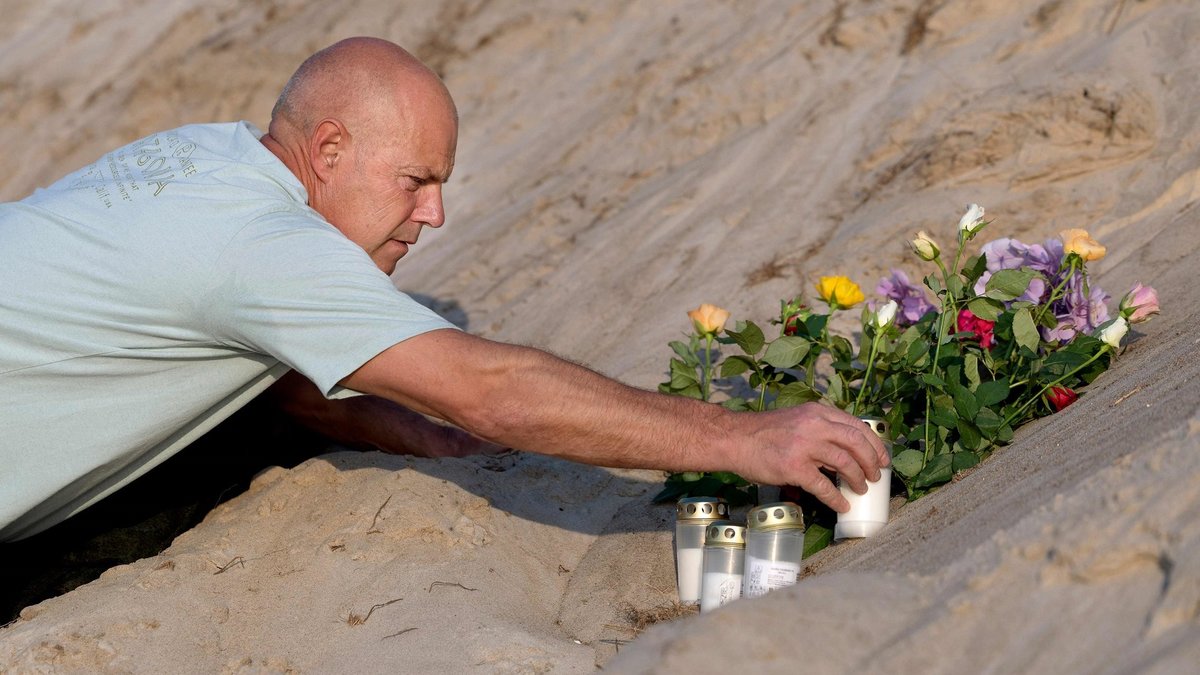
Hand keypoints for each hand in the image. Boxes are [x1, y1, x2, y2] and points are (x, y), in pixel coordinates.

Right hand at [734, 403, 888, 512]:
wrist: (734, 439)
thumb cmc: (763, 433)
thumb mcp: (797, 420)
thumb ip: (819, 429)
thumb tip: (844, 452)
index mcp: (817, 412)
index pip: (857, 425)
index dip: (875, 444)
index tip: (883, 458)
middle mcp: (814, 425)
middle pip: (856, 443)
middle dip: (872, 462)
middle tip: (875, 476)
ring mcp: (804, 446)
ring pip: (845, 463)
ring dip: (858, 479)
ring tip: (861, 489)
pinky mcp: (794, 467)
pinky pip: (823, 486)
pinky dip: (836, 498)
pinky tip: (841, 505)